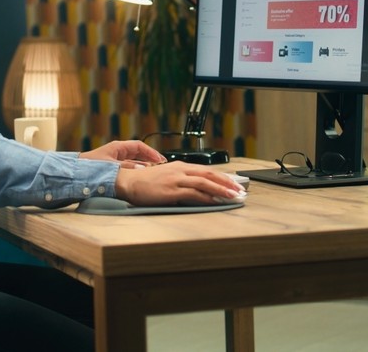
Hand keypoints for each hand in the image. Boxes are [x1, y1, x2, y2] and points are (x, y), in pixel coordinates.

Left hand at [79, 140, 166, 167]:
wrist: (73, 174)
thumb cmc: (88, 167)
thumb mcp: (111, 166)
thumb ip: (127, 167)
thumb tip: (142, 168)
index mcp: (117, 147)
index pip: (139, 146)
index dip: (151, 152)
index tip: (160, 160)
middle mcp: (116, 153)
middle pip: (138, 154)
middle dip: (150, 160)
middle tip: (161, 166)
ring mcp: (114, 161)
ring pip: (133, 162)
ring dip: (143, 167)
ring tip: (154, 173)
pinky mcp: (111, 169)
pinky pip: (127, 169)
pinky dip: (135, 172)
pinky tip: (140, 178)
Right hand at [114, 162, 245, 205]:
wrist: (128, 182)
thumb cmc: (144, 182)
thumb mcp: (166, 176)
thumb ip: (181, 180)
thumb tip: (196, 189)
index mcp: (180, 166)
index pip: (207, 170)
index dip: (223, 177)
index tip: (234, 184)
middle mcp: (180, 170)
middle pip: (210, 174)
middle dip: (227, 182)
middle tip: (240, 190)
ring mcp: (176, 180)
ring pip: (205, 183)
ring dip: (221, 190)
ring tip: (233, 196)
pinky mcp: (171, 190)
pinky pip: (194, 193)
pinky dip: (206, 197)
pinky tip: (215, 202)